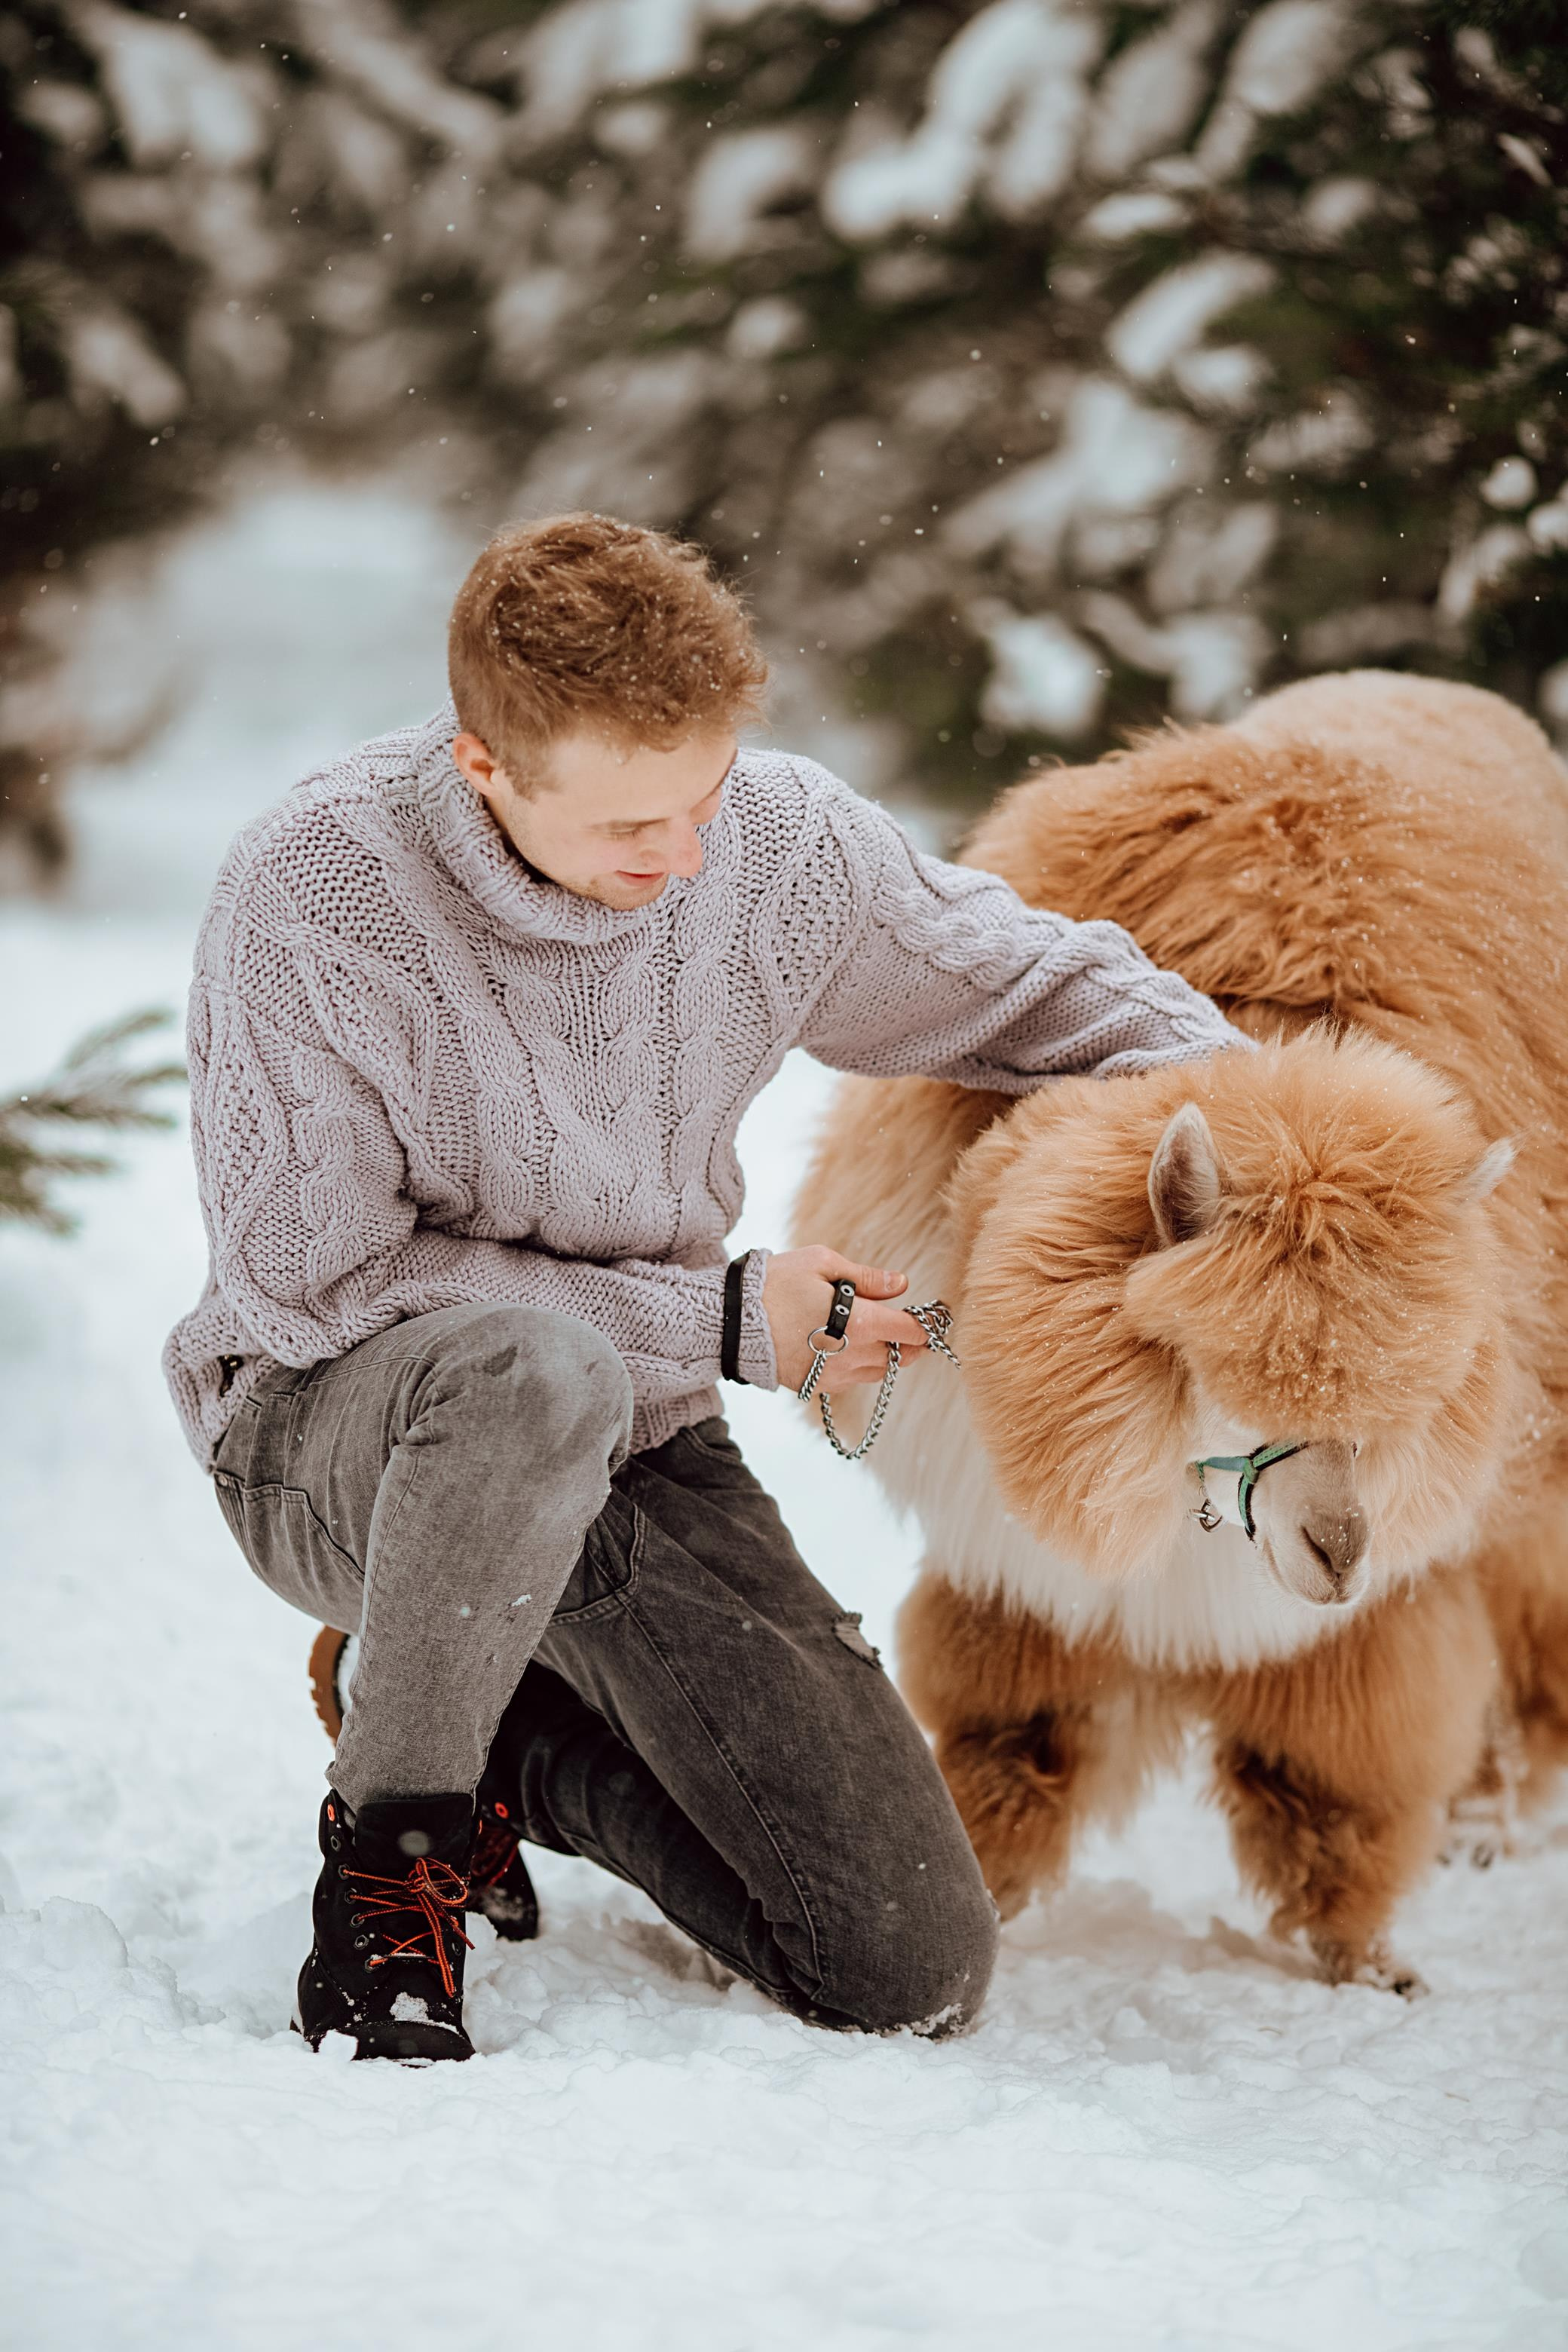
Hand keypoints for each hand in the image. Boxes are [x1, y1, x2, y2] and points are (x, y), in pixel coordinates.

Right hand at [763, 1246, 930, 1393]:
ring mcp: (836, 1375)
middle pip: (903, 1356)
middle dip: (911, 1341)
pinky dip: (861, 1365)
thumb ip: (867, 1277)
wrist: (731, 1321)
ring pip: (880, 1371)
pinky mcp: (818, 1386)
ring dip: (887, 1354)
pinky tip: (848, 1345)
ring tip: (877, 1332)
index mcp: (860, 1322)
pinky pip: (854, 1379)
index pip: (912, 1331)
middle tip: (909, 1325)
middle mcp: (853, 1355)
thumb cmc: (776, 1284)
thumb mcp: (822, 1264)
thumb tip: (901, 1284)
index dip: (928, 1323)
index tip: (933, 1315)